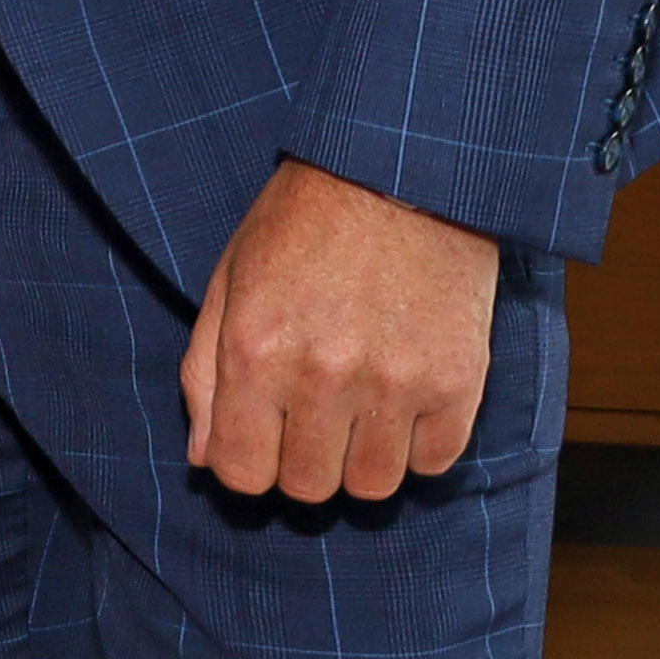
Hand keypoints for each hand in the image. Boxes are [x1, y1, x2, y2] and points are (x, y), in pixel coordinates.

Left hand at [180, 160, 500, 500]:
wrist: (400, 172)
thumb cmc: (302, 222)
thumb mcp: (229, 281)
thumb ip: (205, 374)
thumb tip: (201, 458)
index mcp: (255, 350)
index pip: (241, 473)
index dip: (245, 464)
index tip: (258, 440)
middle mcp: (322, 376)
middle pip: (307, 486)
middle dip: (300, 462)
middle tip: (309, 416)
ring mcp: (395, 383)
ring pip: (372, 486)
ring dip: (358, 460)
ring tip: (357, 410)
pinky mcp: (458, 382)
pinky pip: (434, 463)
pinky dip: (417, 445)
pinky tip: (403, 400)